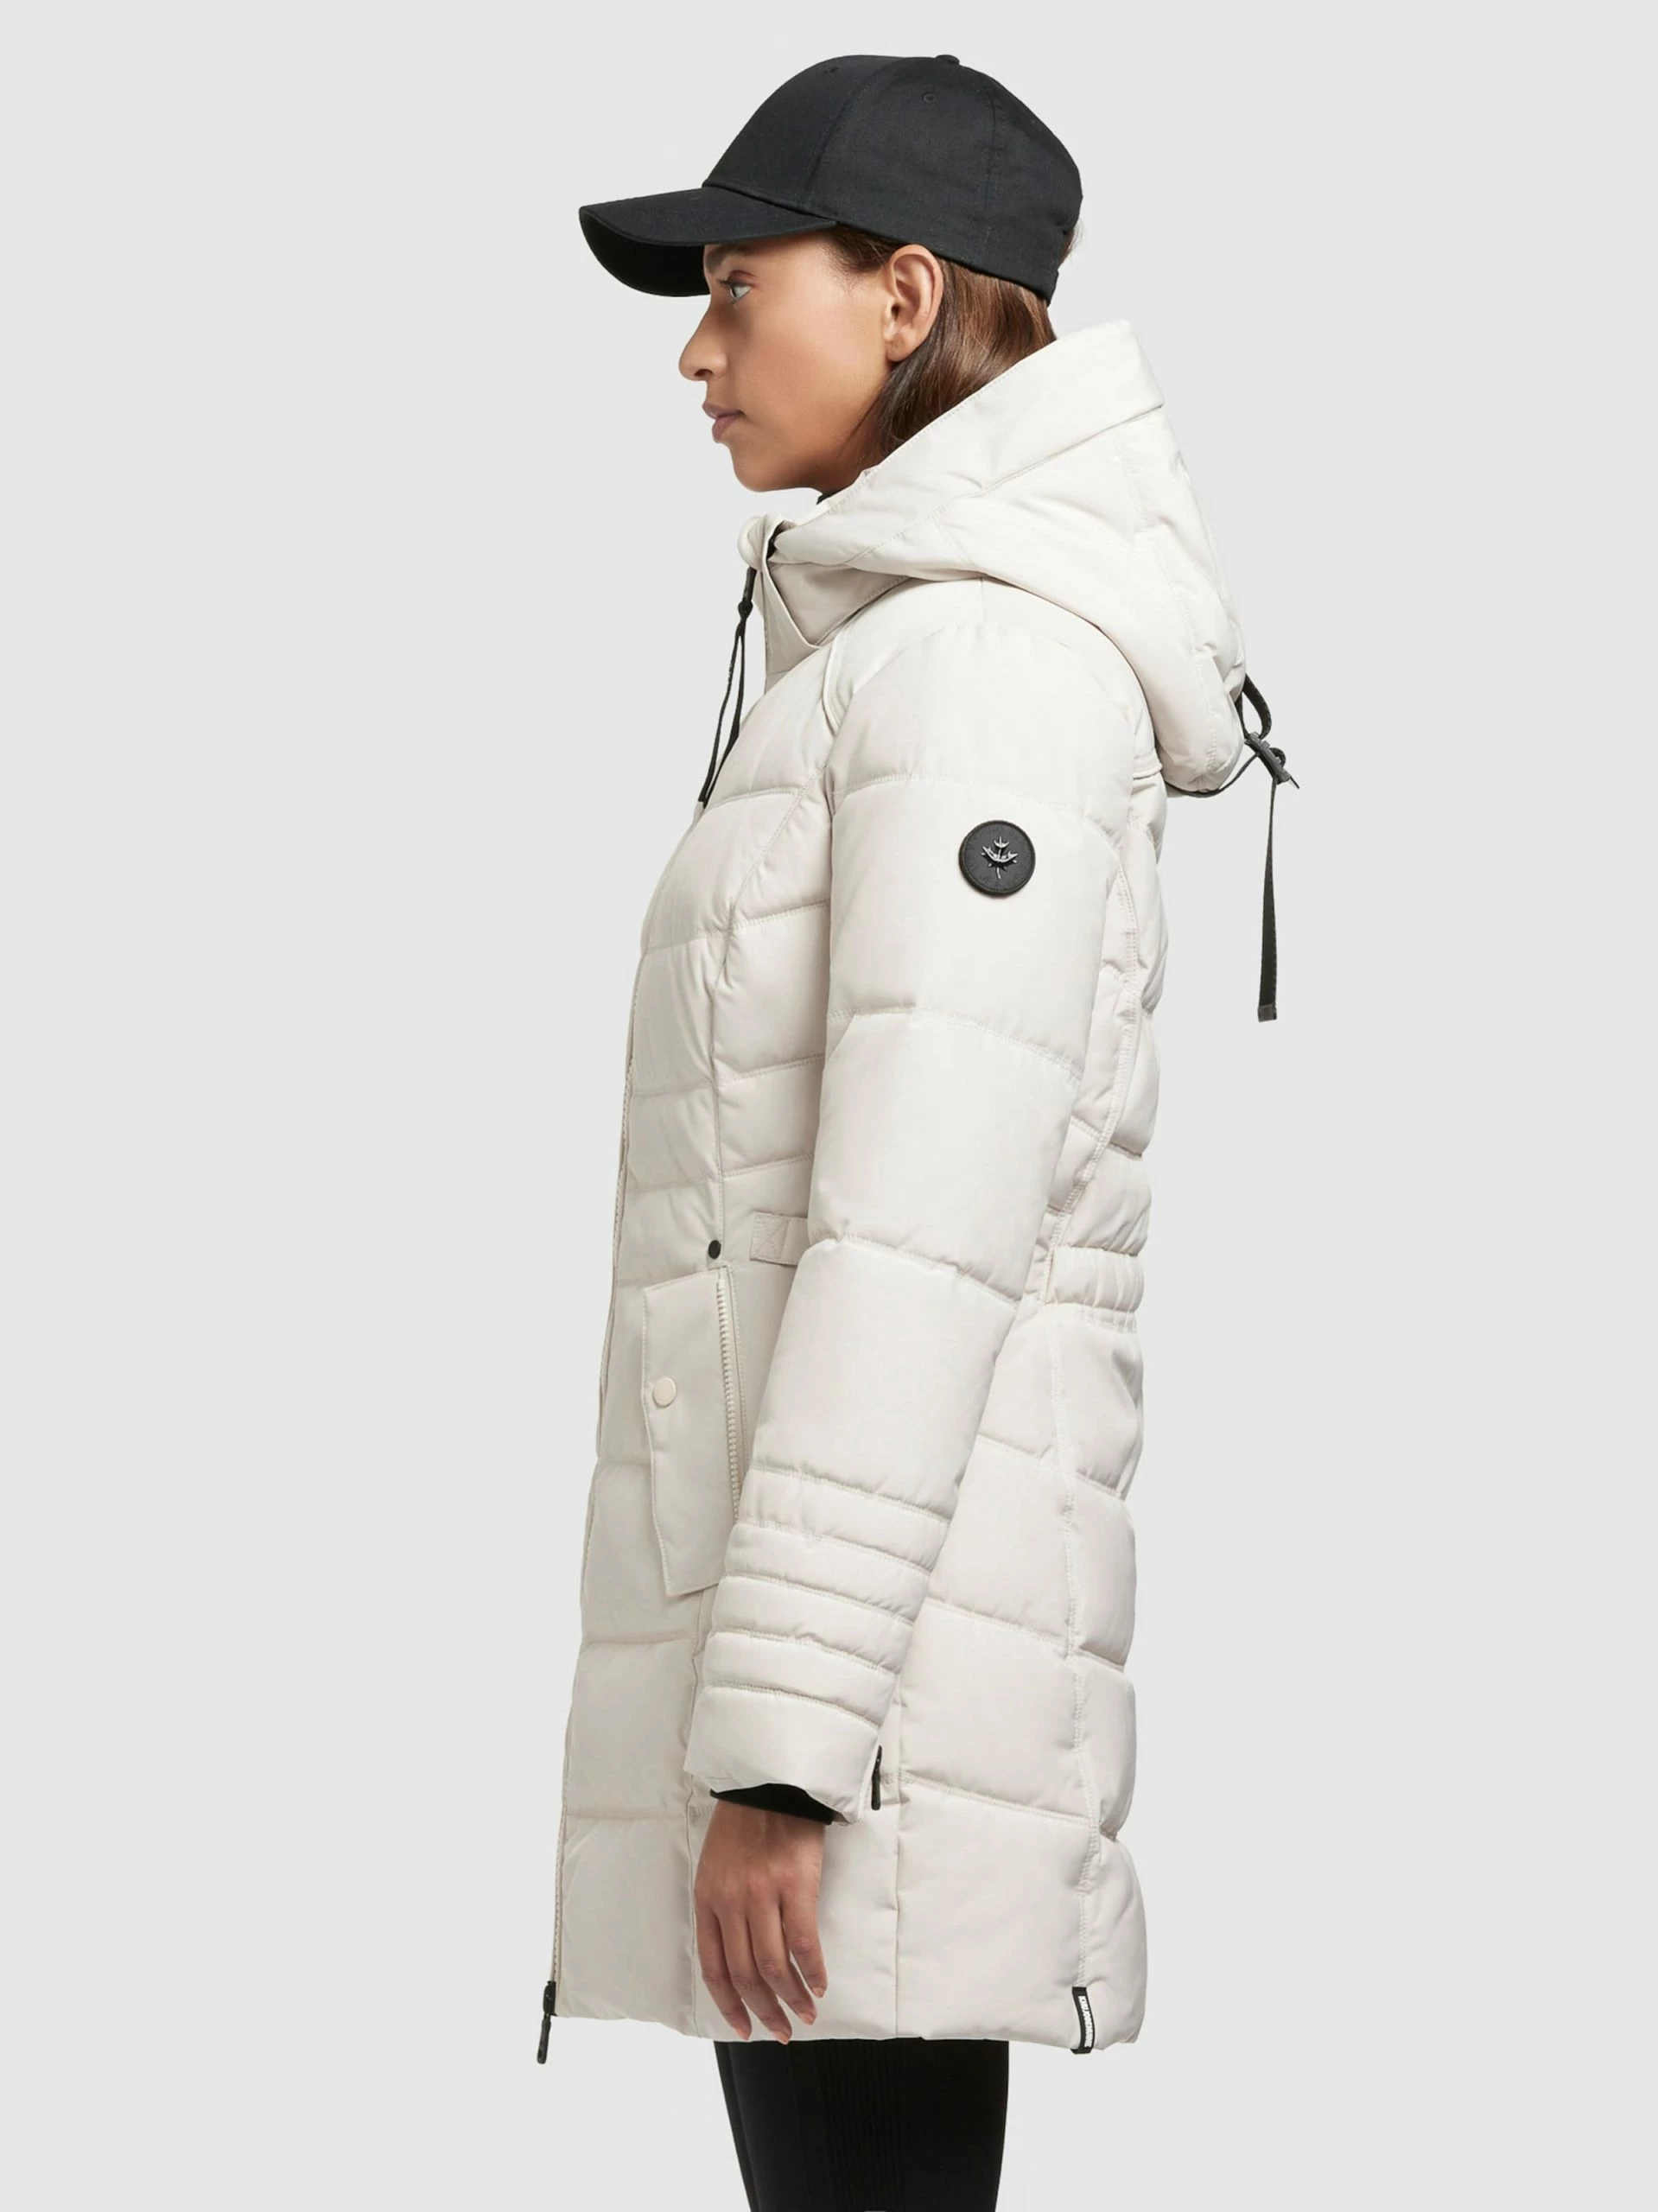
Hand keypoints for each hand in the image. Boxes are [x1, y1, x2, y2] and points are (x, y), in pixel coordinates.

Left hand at [693, 1800, 828, 2041]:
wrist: (771, 1780)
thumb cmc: (745, 1822)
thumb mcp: (716, 1865)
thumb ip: (722, 1907)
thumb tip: (740, 1955)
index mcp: (706, 1898)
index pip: (713, 1969)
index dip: (729, 2006)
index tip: (744, 2028)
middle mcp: (730, 1902)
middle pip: (745, 1975)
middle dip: (765, 2011)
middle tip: (782, 2031)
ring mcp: (761, 1894)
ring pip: (774, 1967)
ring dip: (792, 1999)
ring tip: (806, 2014)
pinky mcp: (795, 1884)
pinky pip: (804, 1942)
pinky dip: (813, 1971)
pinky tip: (820, 1984)